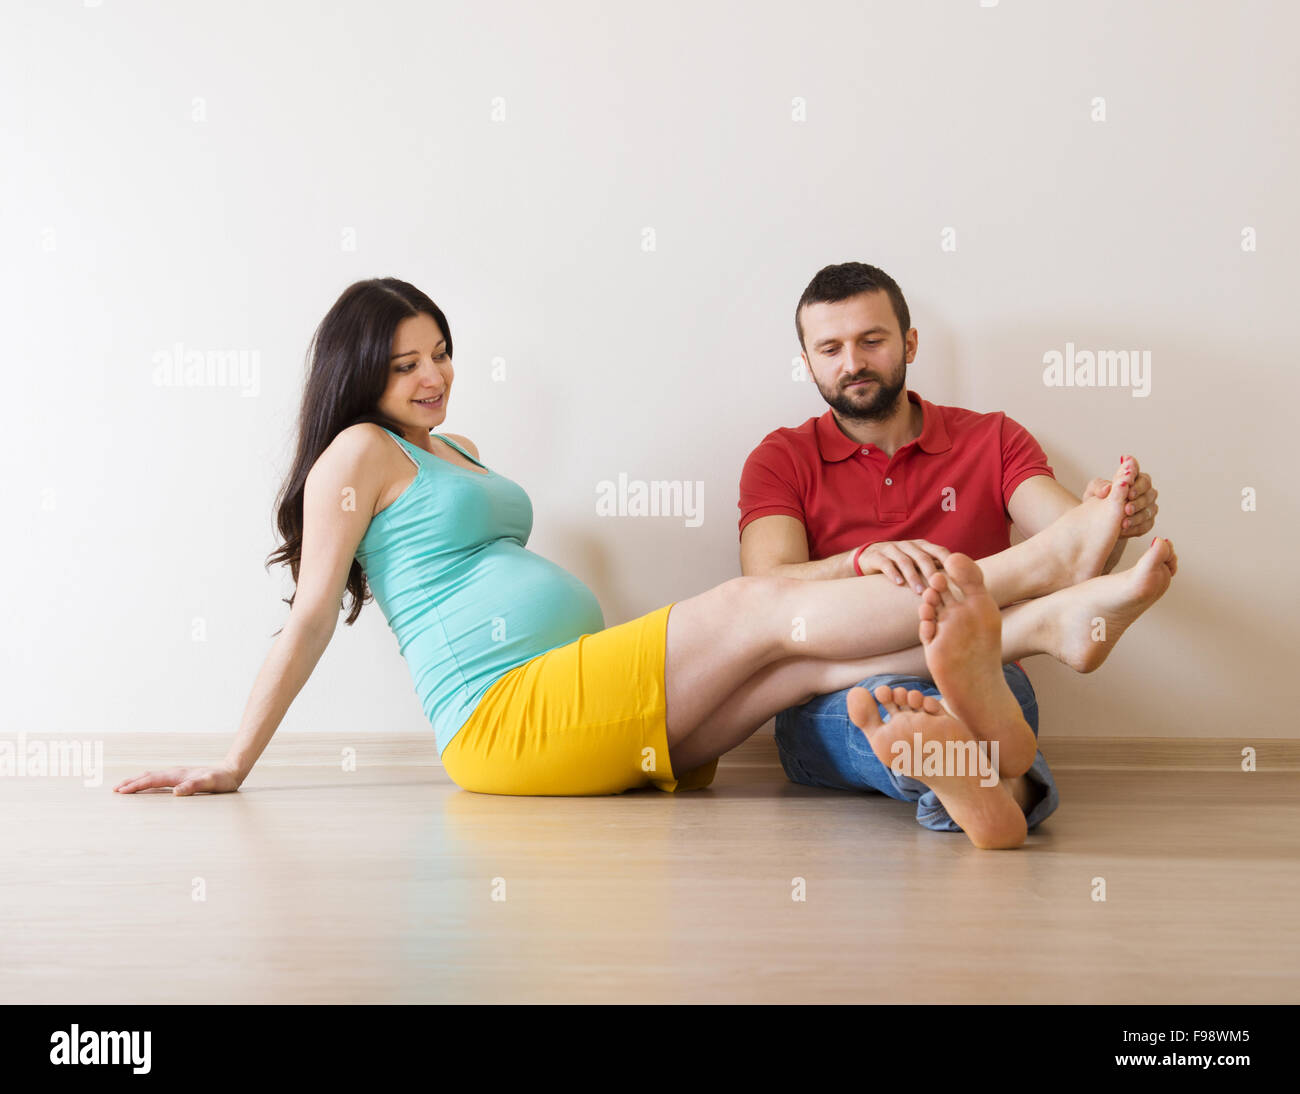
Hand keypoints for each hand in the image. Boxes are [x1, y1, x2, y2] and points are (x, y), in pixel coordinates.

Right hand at [113, 764, 242, 795]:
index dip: (136, 786)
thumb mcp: (210, 784)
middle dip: (131, 782)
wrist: (231, 771)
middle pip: (148, 776)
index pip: (152, 780)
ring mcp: (177, 774)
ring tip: (123, 787)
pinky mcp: (180, 777)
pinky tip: (145, 786)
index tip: (121, 791)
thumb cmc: (222, 780)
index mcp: (178, 775)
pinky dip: (147, 782)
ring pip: (152, 776)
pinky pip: (159, 779)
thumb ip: (194, 787)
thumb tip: (176, 792)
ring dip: (137, 781)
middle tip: (114, 790)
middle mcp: (175, 773)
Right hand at [856, 539, 951, 593]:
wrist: (867, 557)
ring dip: (913, 576)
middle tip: (939, 587)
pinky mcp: (877, 556)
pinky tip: (898, 583)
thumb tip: (956, 578)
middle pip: (922, 557)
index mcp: (921, 546)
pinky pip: (886, 564)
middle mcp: (908, 545)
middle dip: (931, 572)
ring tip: (920, 591)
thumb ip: (932, 566)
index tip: (958, 576)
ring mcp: (891, 549)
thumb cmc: (898, 563)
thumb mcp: (916, 561)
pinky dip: (893, 573)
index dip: (948, 561)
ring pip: (905, 561)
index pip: (939, 550)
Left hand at [1083, 455, 1157, 537]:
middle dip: (1138, 501)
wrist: (1096, 523)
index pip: (1141, 477)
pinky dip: (1136, 528)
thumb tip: (1107, 489)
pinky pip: (1147, 525)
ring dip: (1137, 517)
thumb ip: (1098, 486)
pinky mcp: (1147, 522)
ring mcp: (1149, 507)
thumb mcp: (1092, 492)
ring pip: (1150, 510)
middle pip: (1149, 493)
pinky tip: (1124, 530)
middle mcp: (1145, 492)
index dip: (1137, 482)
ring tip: (1123, 523)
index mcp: (1134, 480)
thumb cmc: (1096, 502)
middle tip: (1126, 508)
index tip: (1126, 486)